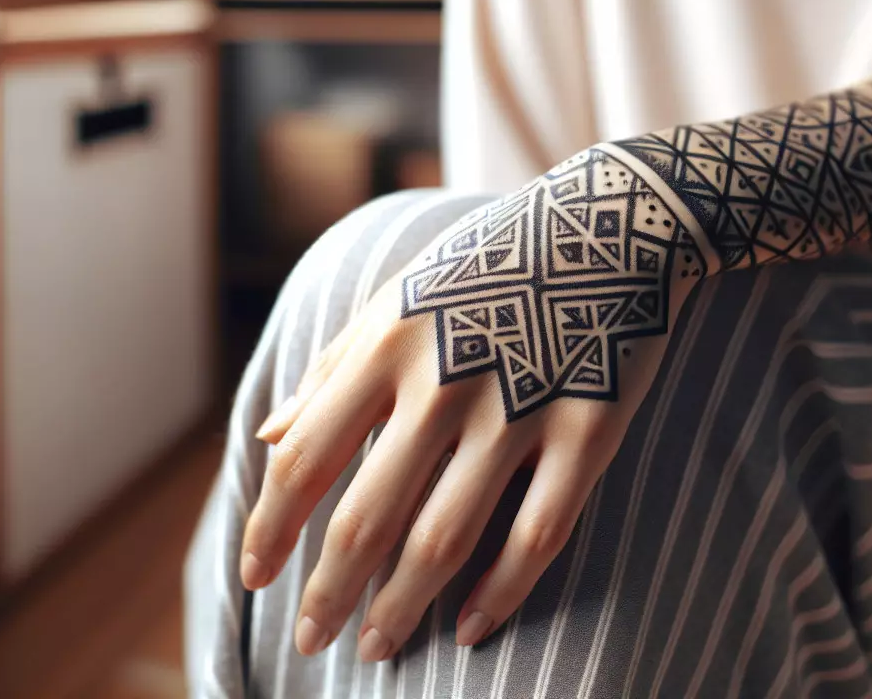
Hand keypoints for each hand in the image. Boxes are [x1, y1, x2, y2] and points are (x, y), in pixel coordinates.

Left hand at [243, 148, 706, 661]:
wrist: (616, 223)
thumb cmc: (492, 262)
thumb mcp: (400, 296)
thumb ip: (333, 369)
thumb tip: (266, 440)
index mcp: (388, 342)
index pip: (307, 458)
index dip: (272, 528)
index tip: (255, 577)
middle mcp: (447, 379)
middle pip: (368, 517)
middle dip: (329, 592)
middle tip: (309, 640)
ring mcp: (522, 408)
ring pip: (445, 539)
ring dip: (402, 607)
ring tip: (377, 648)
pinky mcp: (591, 429)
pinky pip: (538, 534)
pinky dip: (500, 593)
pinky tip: (470, 629)